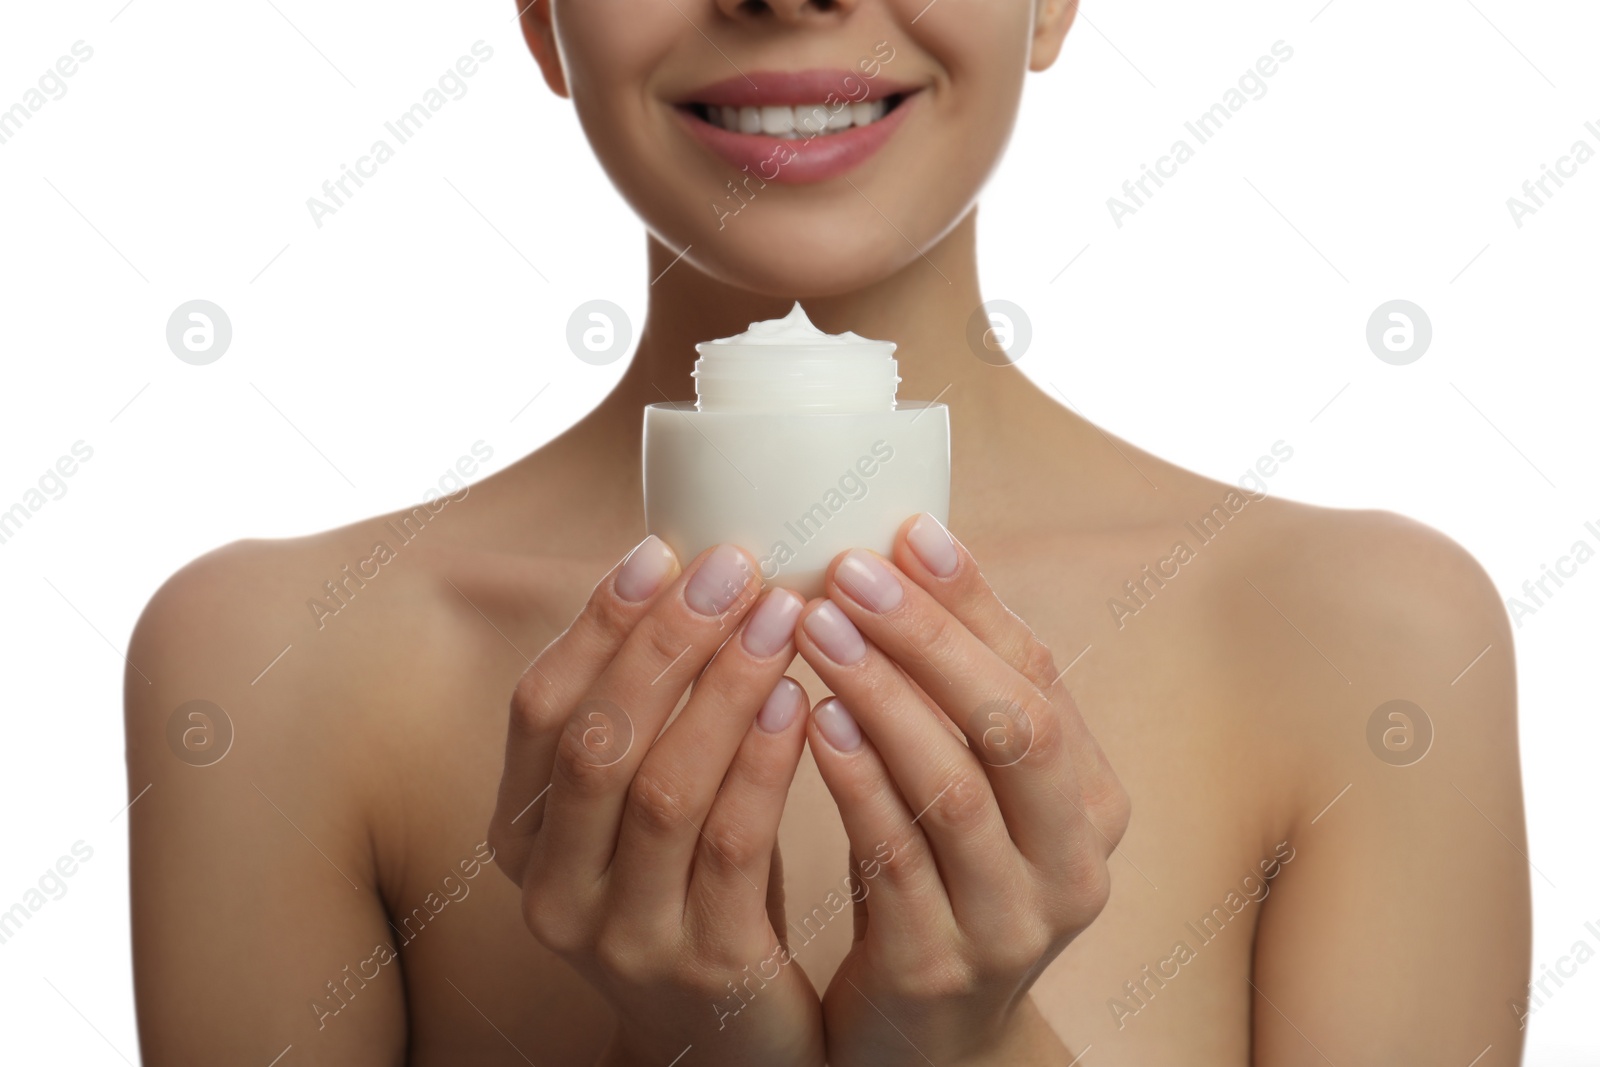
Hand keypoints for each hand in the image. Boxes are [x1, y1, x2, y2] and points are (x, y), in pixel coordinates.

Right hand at [488, 537, 825, 1066]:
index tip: (662, 549)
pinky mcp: (703, 966)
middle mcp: (553, 888)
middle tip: (734, 568)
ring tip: (781, 615)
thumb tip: (691, 570)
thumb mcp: (650, 807)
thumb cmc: (700, 890)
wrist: (740, 1042)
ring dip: (724, 689)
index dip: (598, 624)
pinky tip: (801, 701)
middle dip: (665, 641)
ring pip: (662, 788)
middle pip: (595, 739)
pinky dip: (765, 764)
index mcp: (524, 835)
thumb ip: (651, 715)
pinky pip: (732, 846)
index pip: (540, 709)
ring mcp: (623, 935)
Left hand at [794, 514, 1129, 1066]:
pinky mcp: (938, 968)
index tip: (903, 533)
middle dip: (929, 640)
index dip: (972, 602)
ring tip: (814, 631)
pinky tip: (810, 722)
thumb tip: (911, 540)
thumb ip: (957, 687)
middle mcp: (1072, 864)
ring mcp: (1011, 924)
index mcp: (1091, 803)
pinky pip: (895, 858)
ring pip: (953, 789)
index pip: (1040, 678)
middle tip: (847, 574)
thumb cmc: (938, 877)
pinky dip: (854, 782)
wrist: (924, 1038)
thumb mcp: (971, 786)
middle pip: (1015, 727)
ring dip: (882, 698)